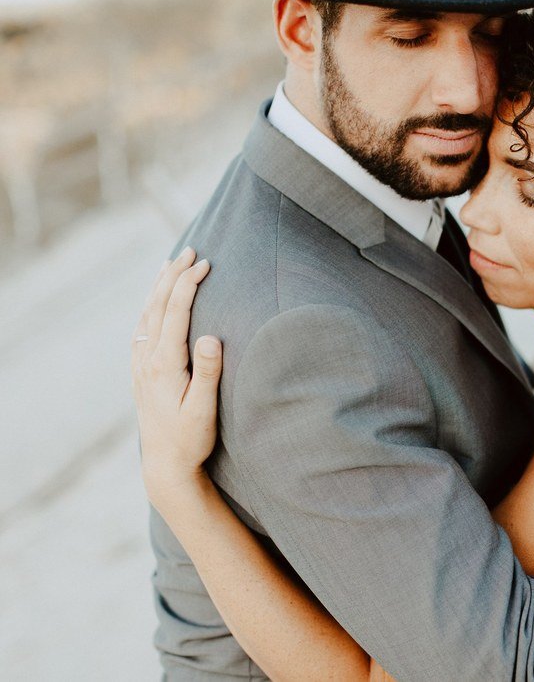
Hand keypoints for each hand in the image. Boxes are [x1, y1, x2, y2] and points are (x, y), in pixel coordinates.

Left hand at [131, 247, 223, 506]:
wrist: (164, 464)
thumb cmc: (190, 438)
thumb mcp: (204, 409)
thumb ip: (207, 372)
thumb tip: (211, 337)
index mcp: (164, 364)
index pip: (175, 312)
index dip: (189, 284)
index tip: (205, 263)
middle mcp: (148, 359)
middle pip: (158, 306)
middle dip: (174, 275)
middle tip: (191, 250)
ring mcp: (141, 365)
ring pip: (147, 314)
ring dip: (160, 286)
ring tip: (171, 263)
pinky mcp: (141, 372)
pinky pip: (142, 328)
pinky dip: (151, 306)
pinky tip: (156, 301)